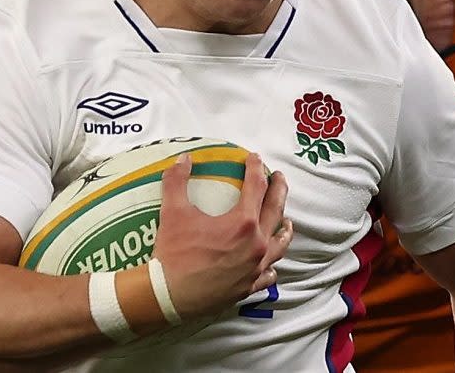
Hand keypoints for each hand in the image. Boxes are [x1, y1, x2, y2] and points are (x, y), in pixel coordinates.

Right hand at [152, 153, 292, 319]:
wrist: (169, 295)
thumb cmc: (174, 253)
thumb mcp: (173, 212)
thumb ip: (177, 180)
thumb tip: (183, 159)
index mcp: (243, 223)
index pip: (256, 187)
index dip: (256, 169)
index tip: (255, 159)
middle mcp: (256, 245)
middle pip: (275, 211)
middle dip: (279, 190)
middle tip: (279, 177)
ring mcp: (254, 268)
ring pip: (279, 245)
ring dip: (282, 229)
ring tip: (285, 220)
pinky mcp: (248, 286)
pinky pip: (267, 274)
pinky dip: (270, 265)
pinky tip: (269, 263)